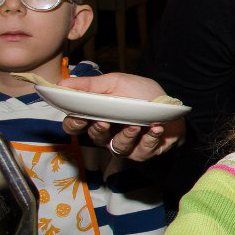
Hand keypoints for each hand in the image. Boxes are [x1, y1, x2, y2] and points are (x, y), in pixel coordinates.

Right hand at [60, 73, 185, 160]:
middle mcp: (108, 133)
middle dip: (98, 131)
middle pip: (93, 138)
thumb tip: (61, 83)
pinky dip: (150, 138)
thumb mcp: (117, 82)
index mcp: (97, 115)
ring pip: (117, 147)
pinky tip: (156, 128)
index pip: (75, 125)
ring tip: (137, 125)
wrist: (173, 106)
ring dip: (126, 135)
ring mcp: (126, 145)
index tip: (79, 117)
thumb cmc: (143, 94)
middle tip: (104, 122)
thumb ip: (90, 85)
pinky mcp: (144, 152)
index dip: (74, 123)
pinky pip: (142, 151)